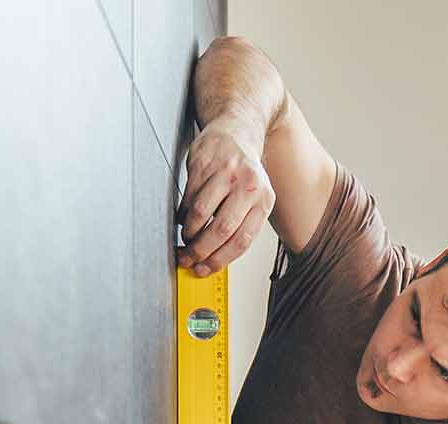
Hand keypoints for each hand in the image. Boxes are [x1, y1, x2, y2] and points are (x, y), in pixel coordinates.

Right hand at [178, 120, 275, 275]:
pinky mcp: (204, 163)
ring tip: (186, 237)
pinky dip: (183, 213)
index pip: (242, 240)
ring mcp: (226, 173)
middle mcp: (249, 186)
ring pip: (201, 214)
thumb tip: (214, 259)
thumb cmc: (243, 171)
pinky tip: (184, 217)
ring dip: (189, 232)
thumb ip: (240, 224)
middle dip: (201, 250)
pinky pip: (189, 197)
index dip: (220, 260)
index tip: (204, 269)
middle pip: (220, 230)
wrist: (235, 130)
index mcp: (264, 200)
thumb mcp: (253, 197)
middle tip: (188, 257)